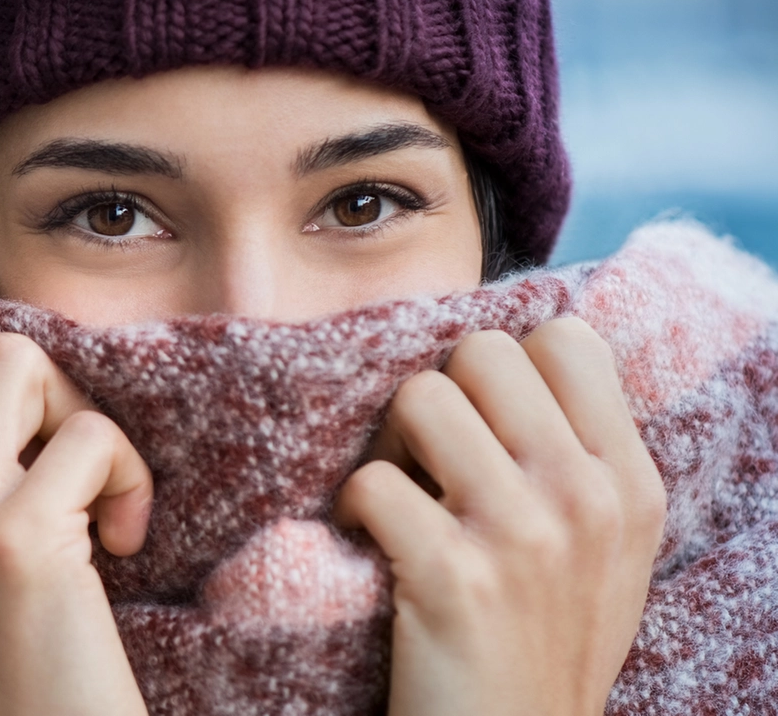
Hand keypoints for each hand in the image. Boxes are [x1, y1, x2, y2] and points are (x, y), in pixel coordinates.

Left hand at [335, 317, 666, 715]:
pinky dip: (352, 507)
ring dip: (389, 444)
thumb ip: (577, 456)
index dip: (505, 367)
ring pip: (420, 397)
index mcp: (629, 481)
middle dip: (439, 394)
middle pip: (482, 353)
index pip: (566, 338)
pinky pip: (373, 480)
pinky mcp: (453, 575)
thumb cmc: (543, 641)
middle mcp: (586, 496)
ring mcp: (522, 534)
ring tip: (399, 496)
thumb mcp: (604, 547)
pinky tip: (369, 542)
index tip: (484, 421)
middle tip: (427, 457)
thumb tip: (501, 360)